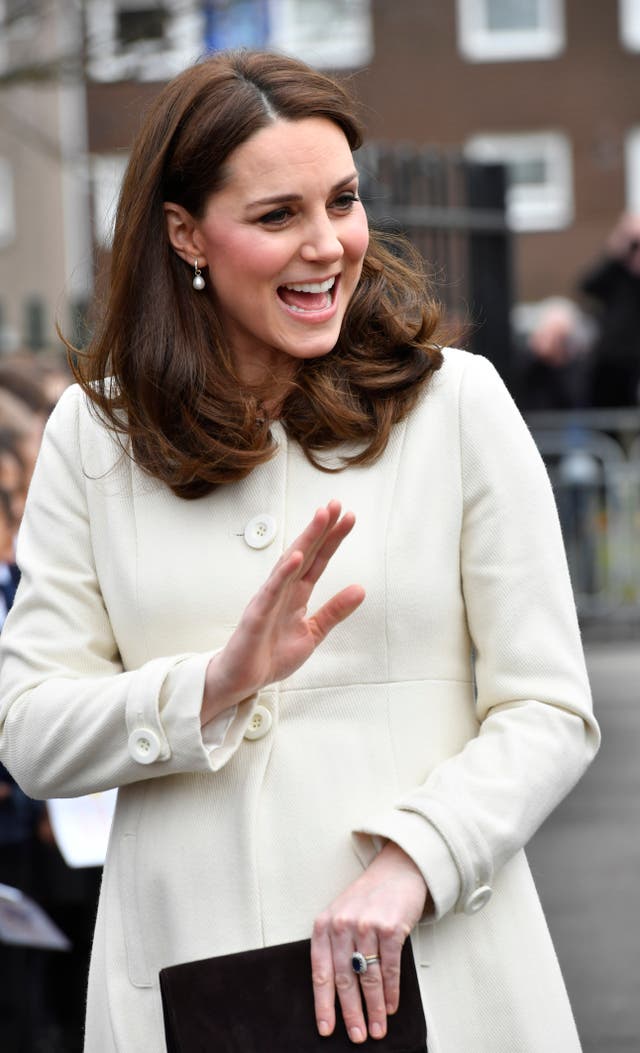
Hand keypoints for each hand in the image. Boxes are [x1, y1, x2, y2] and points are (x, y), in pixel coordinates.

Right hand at [201, 500, 364, 722]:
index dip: (332, 540)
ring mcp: (268, 600)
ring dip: (306, 540)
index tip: (348, 517)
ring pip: (288, 564)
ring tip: (321, 517)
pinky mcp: (256, 616)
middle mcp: (282, 591)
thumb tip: (361, 589)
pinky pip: (271, 591)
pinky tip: (297, 556)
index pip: (318, 561)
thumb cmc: (270, 655)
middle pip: (305, 553)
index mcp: (295, 594)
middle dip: (320, 529)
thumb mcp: (312, 632)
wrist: (241, 681)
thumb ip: (334, 611)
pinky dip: (283, 573)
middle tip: (336, 504)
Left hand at [311, 842, 430, 1043]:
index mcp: (324, 924)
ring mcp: (367, 925)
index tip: (326, 1029)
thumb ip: (336, 947)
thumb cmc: (368, 897)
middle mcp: (342, 925)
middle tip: (358, 1035)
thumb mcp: (342, 915)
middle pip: (345, 980)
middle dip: (352, 1013)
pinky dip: (392, 991)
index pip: (320, 972)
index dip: (323, 1004)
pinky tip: (392, 1005)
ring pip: (368, 978)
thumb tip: (339, 994)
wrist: (396, 870)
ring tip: (378, 1027)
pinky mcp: (391, 927)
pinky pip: (390, 968)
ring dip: (375, 1008)